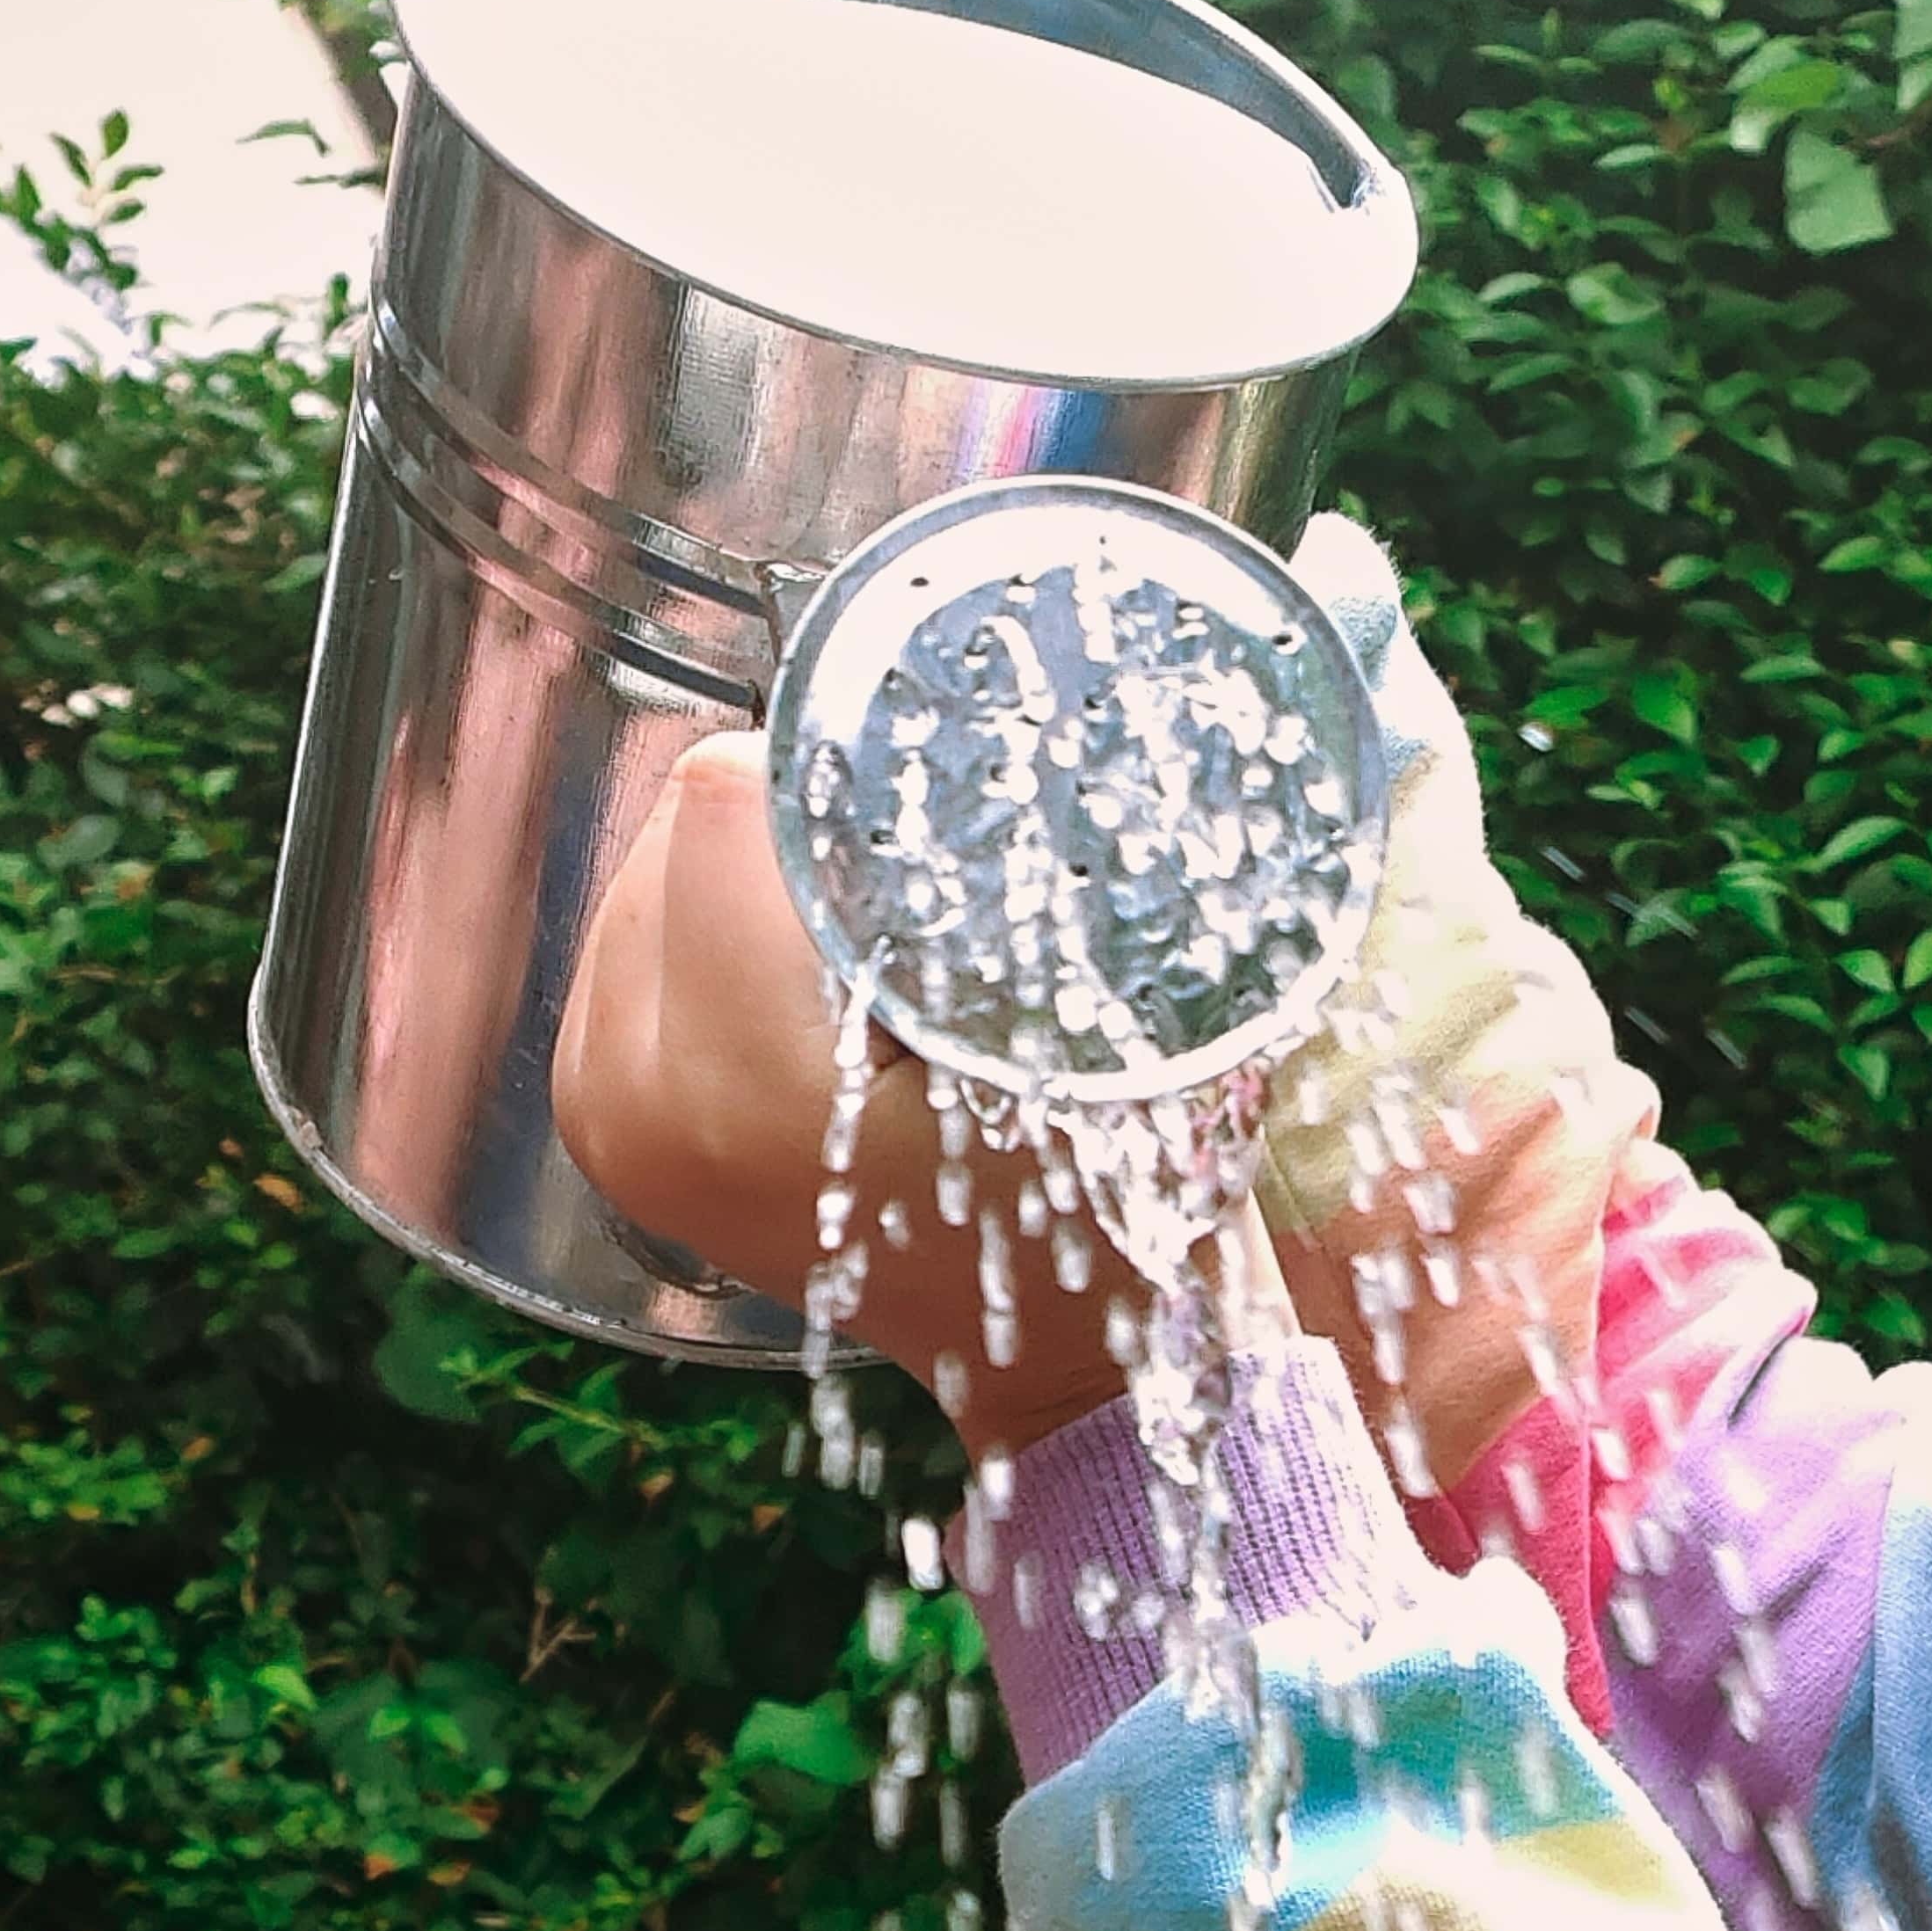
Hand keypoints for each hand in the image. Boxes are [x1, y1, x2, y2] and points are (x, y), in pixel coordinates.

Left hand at [549, 529, 1639, 1480]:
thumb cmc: (1120, 1205)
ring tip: (876, 941)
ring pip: (652, 858)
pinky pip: (632, 928)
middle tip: (922, 895)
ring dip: (758, 871)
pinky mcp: (593, 1115)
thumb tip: (1337, 562)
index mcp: (733, 1074)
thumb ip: (1222, 807)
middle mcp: (635, 1094)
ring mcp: (601, 1112)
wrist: (1069, 1368)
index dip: (851, 775)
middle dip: (803, 822)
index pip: (725, 789)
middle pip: (683, 809)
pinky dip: (715, 925)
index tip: (940, 822)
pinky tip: (815, 974)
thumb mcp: (1173, 1006)